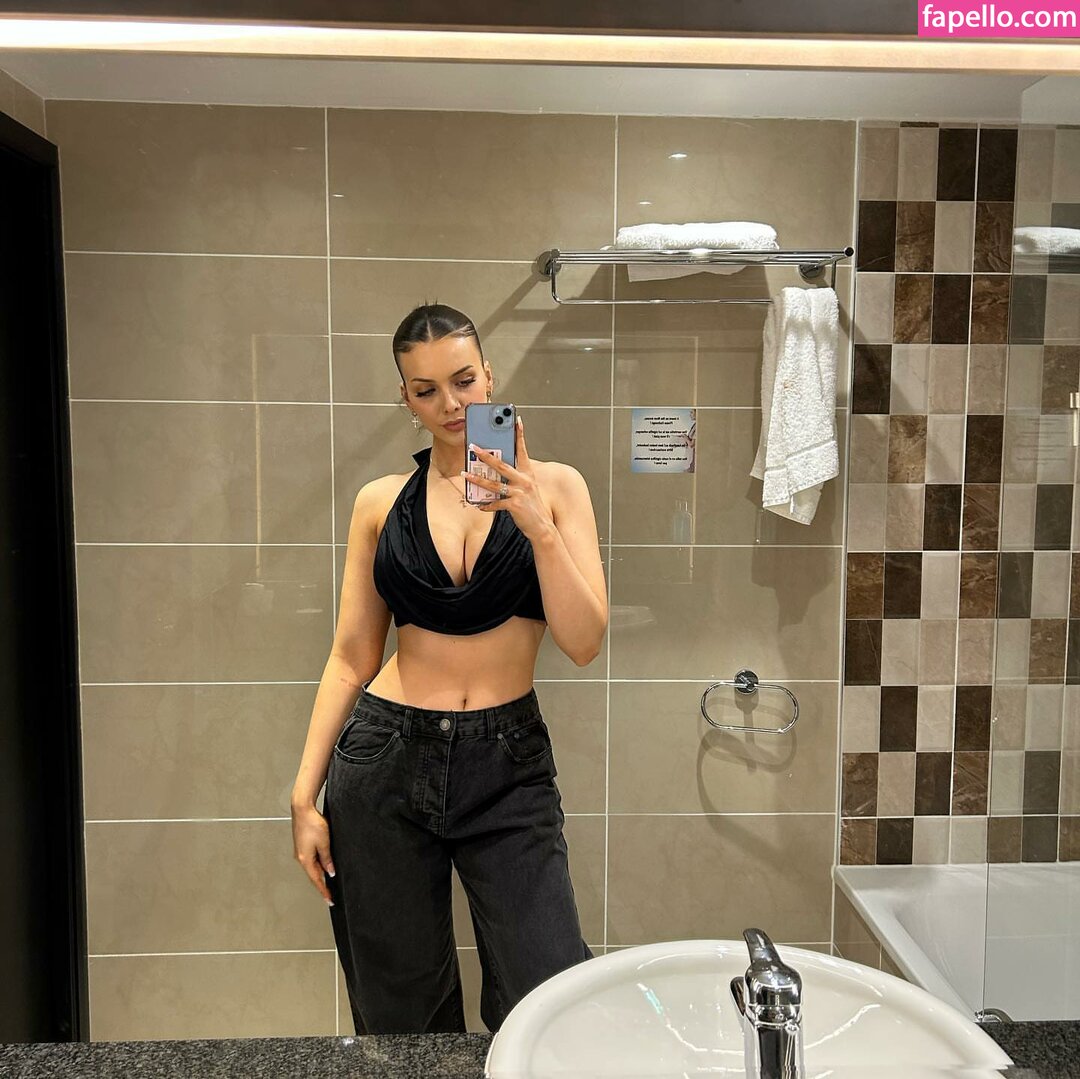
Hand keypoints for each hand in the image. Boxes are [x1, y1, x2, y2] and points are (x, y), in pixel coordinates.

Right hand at [291, 802, 335, 905]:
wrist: (302, 809)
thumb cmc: (312, 824)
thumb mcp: (324, 843)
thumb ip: (327, 859)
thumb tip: (329, 872)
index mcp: (305, 860)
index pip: (316, 880)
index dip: (324, 891)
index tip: (330, 900)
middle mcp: (300, 857)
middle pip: (313, 875)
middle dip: (322, 885)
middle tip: (330, 894)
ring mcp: (300, 851)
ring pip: (312, 866)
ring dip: (320, 874)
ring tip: (329, 882)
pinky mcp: (302, 844)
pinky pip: (311, 859)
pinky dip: (318, 864)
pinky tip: (324, 864)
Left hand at [464, 416, 553, 542]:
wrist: (541, 527)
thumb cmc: (532, 506)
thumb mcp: (526, 488)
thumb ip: (513, 478)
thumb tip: (493, 471)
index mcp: (528, 473)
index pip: (523, 450)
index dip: (519, 435)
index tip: (515, 420)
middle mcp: (524, 480)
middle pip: (502, 464)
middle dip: (486, 455)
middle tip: (474, 447)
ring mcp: (520, 492)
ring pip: (494, 484)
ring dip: (477, 479)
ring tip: (465, 474)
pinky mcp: (515, 505)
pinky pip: (496, 503)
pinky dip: (486, 504)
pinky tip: (479, 504)